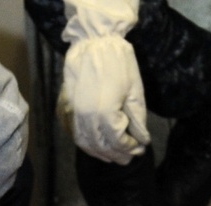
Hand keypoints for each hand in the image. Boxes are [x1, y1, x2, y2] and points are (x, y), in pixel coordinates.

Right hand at [60, 34, 149, 163]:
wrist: (95, 42)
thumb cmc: (119, 63)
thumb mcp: (135, 90)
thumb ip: (137, 119)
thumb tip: (141, 140)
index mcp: (105, 113)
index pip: (118, 141)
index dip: (130, 147)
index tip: (141, 149)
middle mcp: (87, 118)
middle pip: (102, 146)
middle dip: (117, 154)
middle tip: (129, 158)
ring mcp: (75, 115)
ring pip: (86, 144)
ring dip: (100, 154)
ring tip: (113, 157)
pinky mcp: (69, 110)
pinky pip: (76, 135)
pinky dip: (87, 145)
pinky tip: (97, 147)